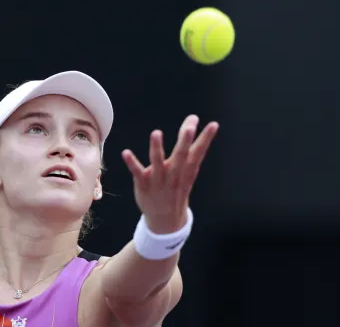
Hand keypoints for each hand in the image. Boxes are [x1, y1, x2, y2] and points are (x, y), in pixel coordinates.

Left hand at [121, 115, 217, 233]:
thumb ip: (187, 143)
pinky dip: (132, 163)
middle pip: (181, 157)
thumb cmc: (176, 186)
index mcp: (187, 171)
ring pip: (158, 164)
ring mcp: (159, 181)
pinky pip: (137, 173)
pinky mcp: (144, 184)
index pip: (198, 153)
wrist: (165, 220)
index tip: (213, 124)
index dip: (206, 139)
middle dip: (185, 142)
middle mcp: (175, 175)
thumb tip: (192, 119)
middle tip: (190, 127)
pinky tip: (126, 153)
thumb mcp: (185, 168)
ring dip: (157, 149)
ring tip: (156, 133)